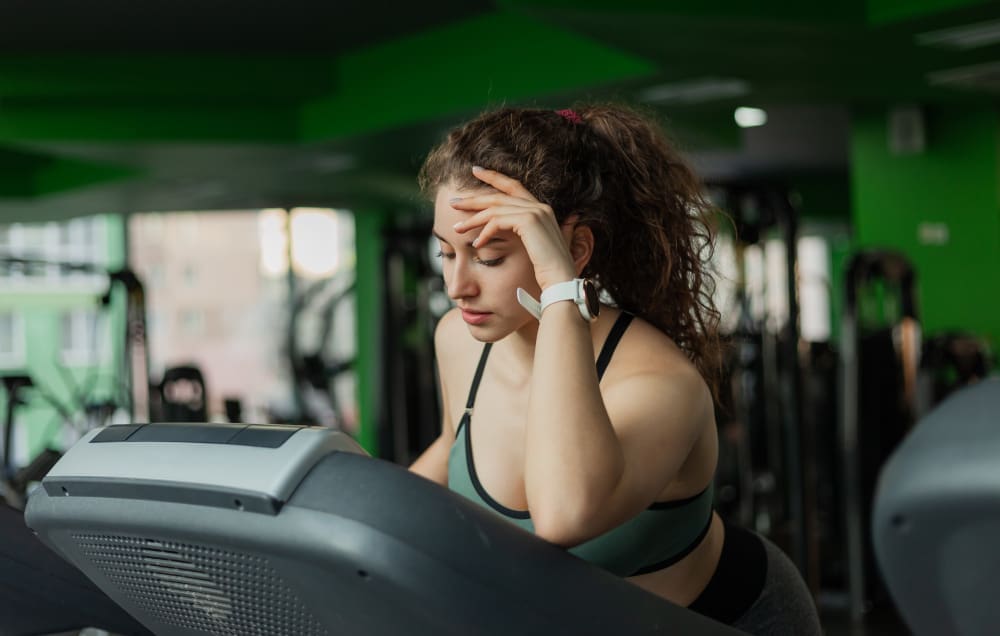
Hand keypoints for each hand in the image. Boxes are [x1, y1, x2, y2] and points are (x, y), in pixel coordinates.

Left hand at [450, 166, 577, 289]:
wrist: (561, 281)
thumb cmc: (549, 271)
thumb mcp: (537, 247)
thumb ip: (531, 234)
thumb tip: (525, 231)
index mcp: (541, 209)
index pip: (513, 186)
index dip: (494, 177)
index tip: (476, 171)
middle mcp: (539, 206)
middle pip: (498, 195)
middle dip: (473, 198)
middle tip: (453, 202)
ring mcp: (535, 212)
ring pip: (494, 209)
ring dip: (472, 219)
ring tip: (456, 228)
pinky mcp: (528, 222)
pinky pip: (497, 222)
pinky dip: (484, 233)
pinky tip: (475, 245)